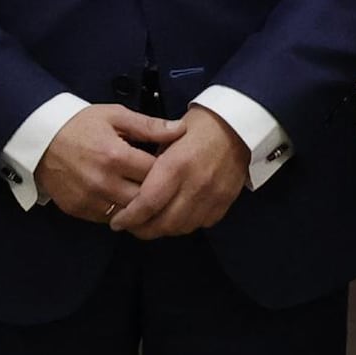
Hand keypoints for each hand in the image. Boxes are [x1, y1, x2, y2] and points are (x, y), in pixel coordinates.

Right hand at [35, 104, 172, 225]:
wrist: (39, 138)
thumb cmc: (80, 124)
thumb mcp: (115, 116)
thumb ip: (149, 126)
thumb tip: (180, 130)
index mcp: (116, 156)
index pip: (156, 173)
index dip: (167, 170)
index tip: (171, 166)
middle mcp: (103, 182)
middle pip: (145, 198)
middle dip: (156, 192)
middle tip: (161, 184)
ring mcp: (89, 199)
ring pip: (128, 213)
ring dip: (138, 206)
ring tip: (144, 194)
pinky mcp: (78, 210)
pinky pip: (107, 219)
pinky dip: (118, 212)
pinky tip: (121, 199)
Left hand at [111, 106, 251, 239]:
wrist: (238, 124)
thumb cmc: (198, 126)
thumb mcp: (167, 136)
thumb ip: (150, 164)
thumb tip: (132, 187)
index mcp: (176, 166)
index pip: (147, 204)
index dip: (129, 218)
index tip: (117, 221)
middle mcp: (195, 185)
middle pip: (163, 223)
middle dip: (142, 230)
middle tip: (130, 226)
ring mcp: (212, 196)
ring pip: (181, 228)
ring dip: (163, 230)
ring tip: (150, 224)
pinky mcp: (224, 202)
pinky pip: (200, 224)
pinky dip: (184, 225)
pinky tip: (175, 218)